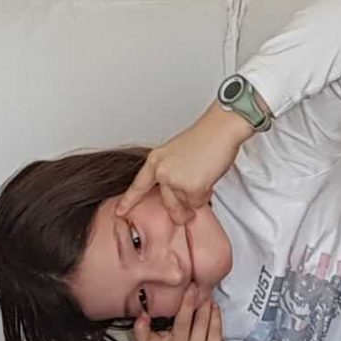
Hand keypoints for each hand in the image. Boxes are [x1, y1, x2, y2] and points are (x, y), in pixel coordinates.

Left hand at [115, 105, 251, 227]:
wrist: (220, 128)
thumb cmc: (205, 137)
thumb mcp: (177, 153)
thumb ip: (171, 172)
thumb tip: (175, 192)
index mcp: (156, 160)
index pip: (139, 185)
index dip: (128, 201)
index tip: (119, 212)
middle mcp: (162, 171)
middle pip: (167, 203)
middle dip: (179, 211)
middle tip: (187, 209)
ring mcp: (175, 180)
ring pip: (185, 204)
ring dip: (195, 197)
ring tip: (202, 178)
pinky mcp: (191, 187)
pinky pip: (197, 203)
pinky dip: (205, 194)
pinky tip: (208, 178)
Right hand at [130, 289, 235, 340]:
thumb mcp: (177, 335)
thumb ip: (170, 319)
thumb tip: (172, 290)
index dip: (140, 330)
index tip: (143, 315)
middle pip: (181, 323)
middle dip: (188, 301)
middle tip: (192, 285)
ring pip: (201, 324)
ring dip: (205, 306)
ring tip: (206, 294)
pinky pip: (214, 330)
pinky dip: (215, 315)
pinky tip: (214, 307)